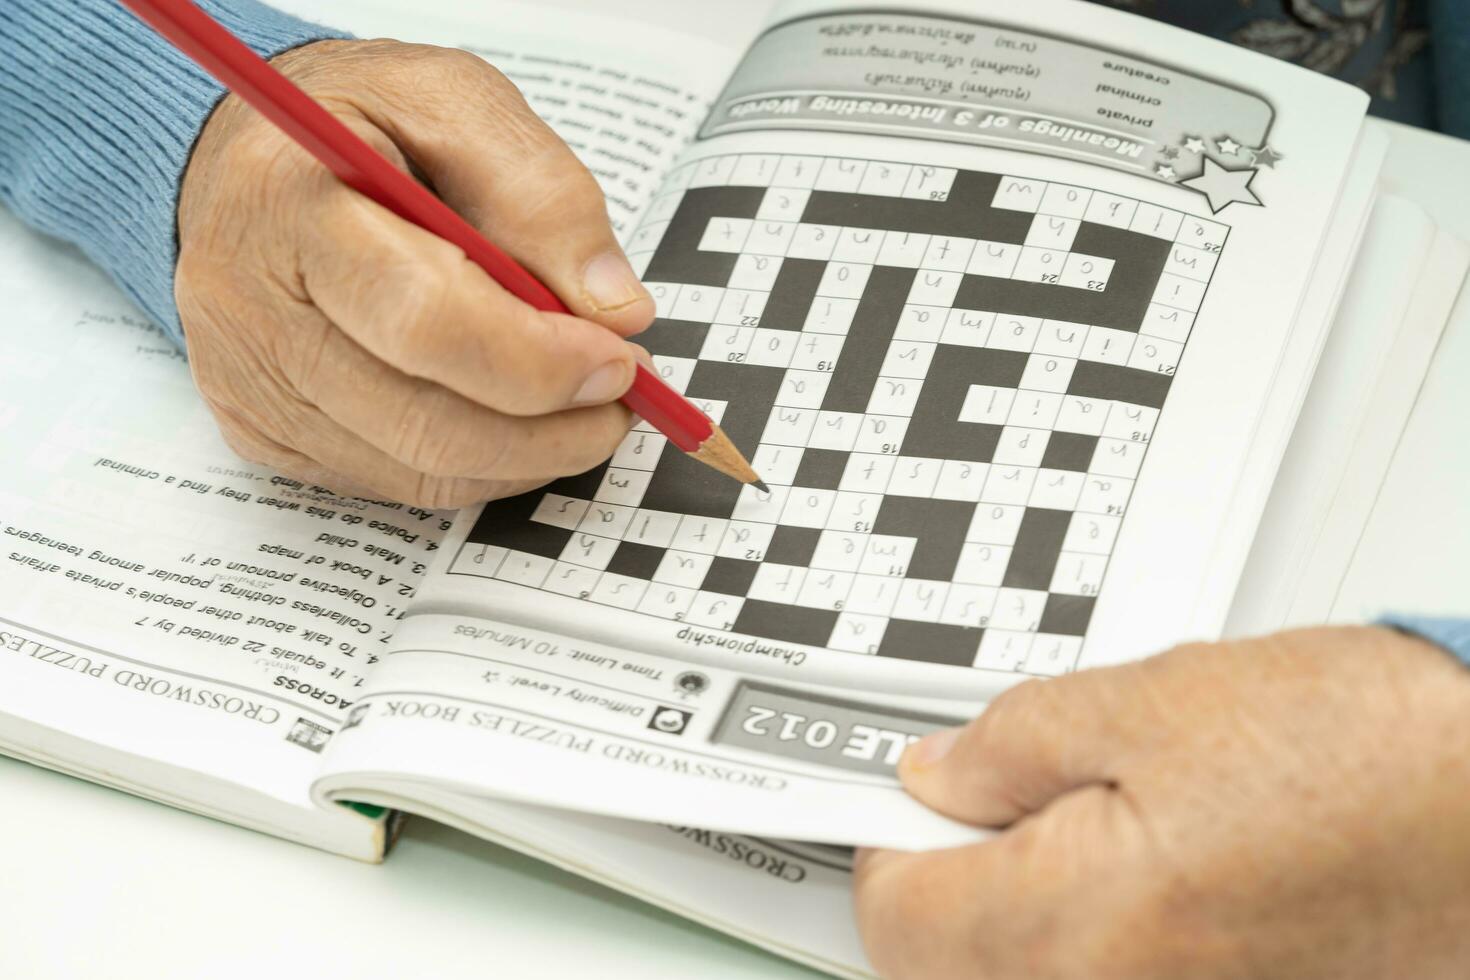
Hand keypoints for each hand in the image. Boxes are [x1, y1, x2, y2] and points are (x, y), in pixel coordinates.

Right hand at [177, 40, 653, 505]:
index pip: (424, 320)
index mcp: (287, 203)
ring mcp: (246, 386)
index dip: (538, 359)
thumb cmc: (358, 124)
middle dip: (550, 430)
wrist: (246, 162)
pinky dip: (477, 465)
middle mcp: (248, 310)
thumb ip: (542, 196)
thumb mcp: (456, 101)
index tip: (620, 361)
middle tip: (621, 398)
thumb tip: (616, 312)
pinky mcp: (260, 433)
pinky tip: (512, 416)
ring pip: (418, 472)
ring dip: (527, 456)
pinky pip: (395, 484)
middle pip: (423, 423)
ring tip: (581, 404)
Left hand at [856, 627, 1469, 978]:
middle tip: (1008, 799)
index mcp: (1077, 932)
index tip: (905, 795)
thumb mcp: (1151, 702)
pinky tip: (1154, 879)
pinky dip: (1094, 945)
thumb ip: (1008, 744)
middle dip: (956, 879)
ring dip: (1024, 914)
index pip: (894, 914)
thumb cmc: (1372, 759)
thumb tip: (935, 775)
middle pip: (950, 967)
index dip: (887, 835)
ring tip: (1105, 829)